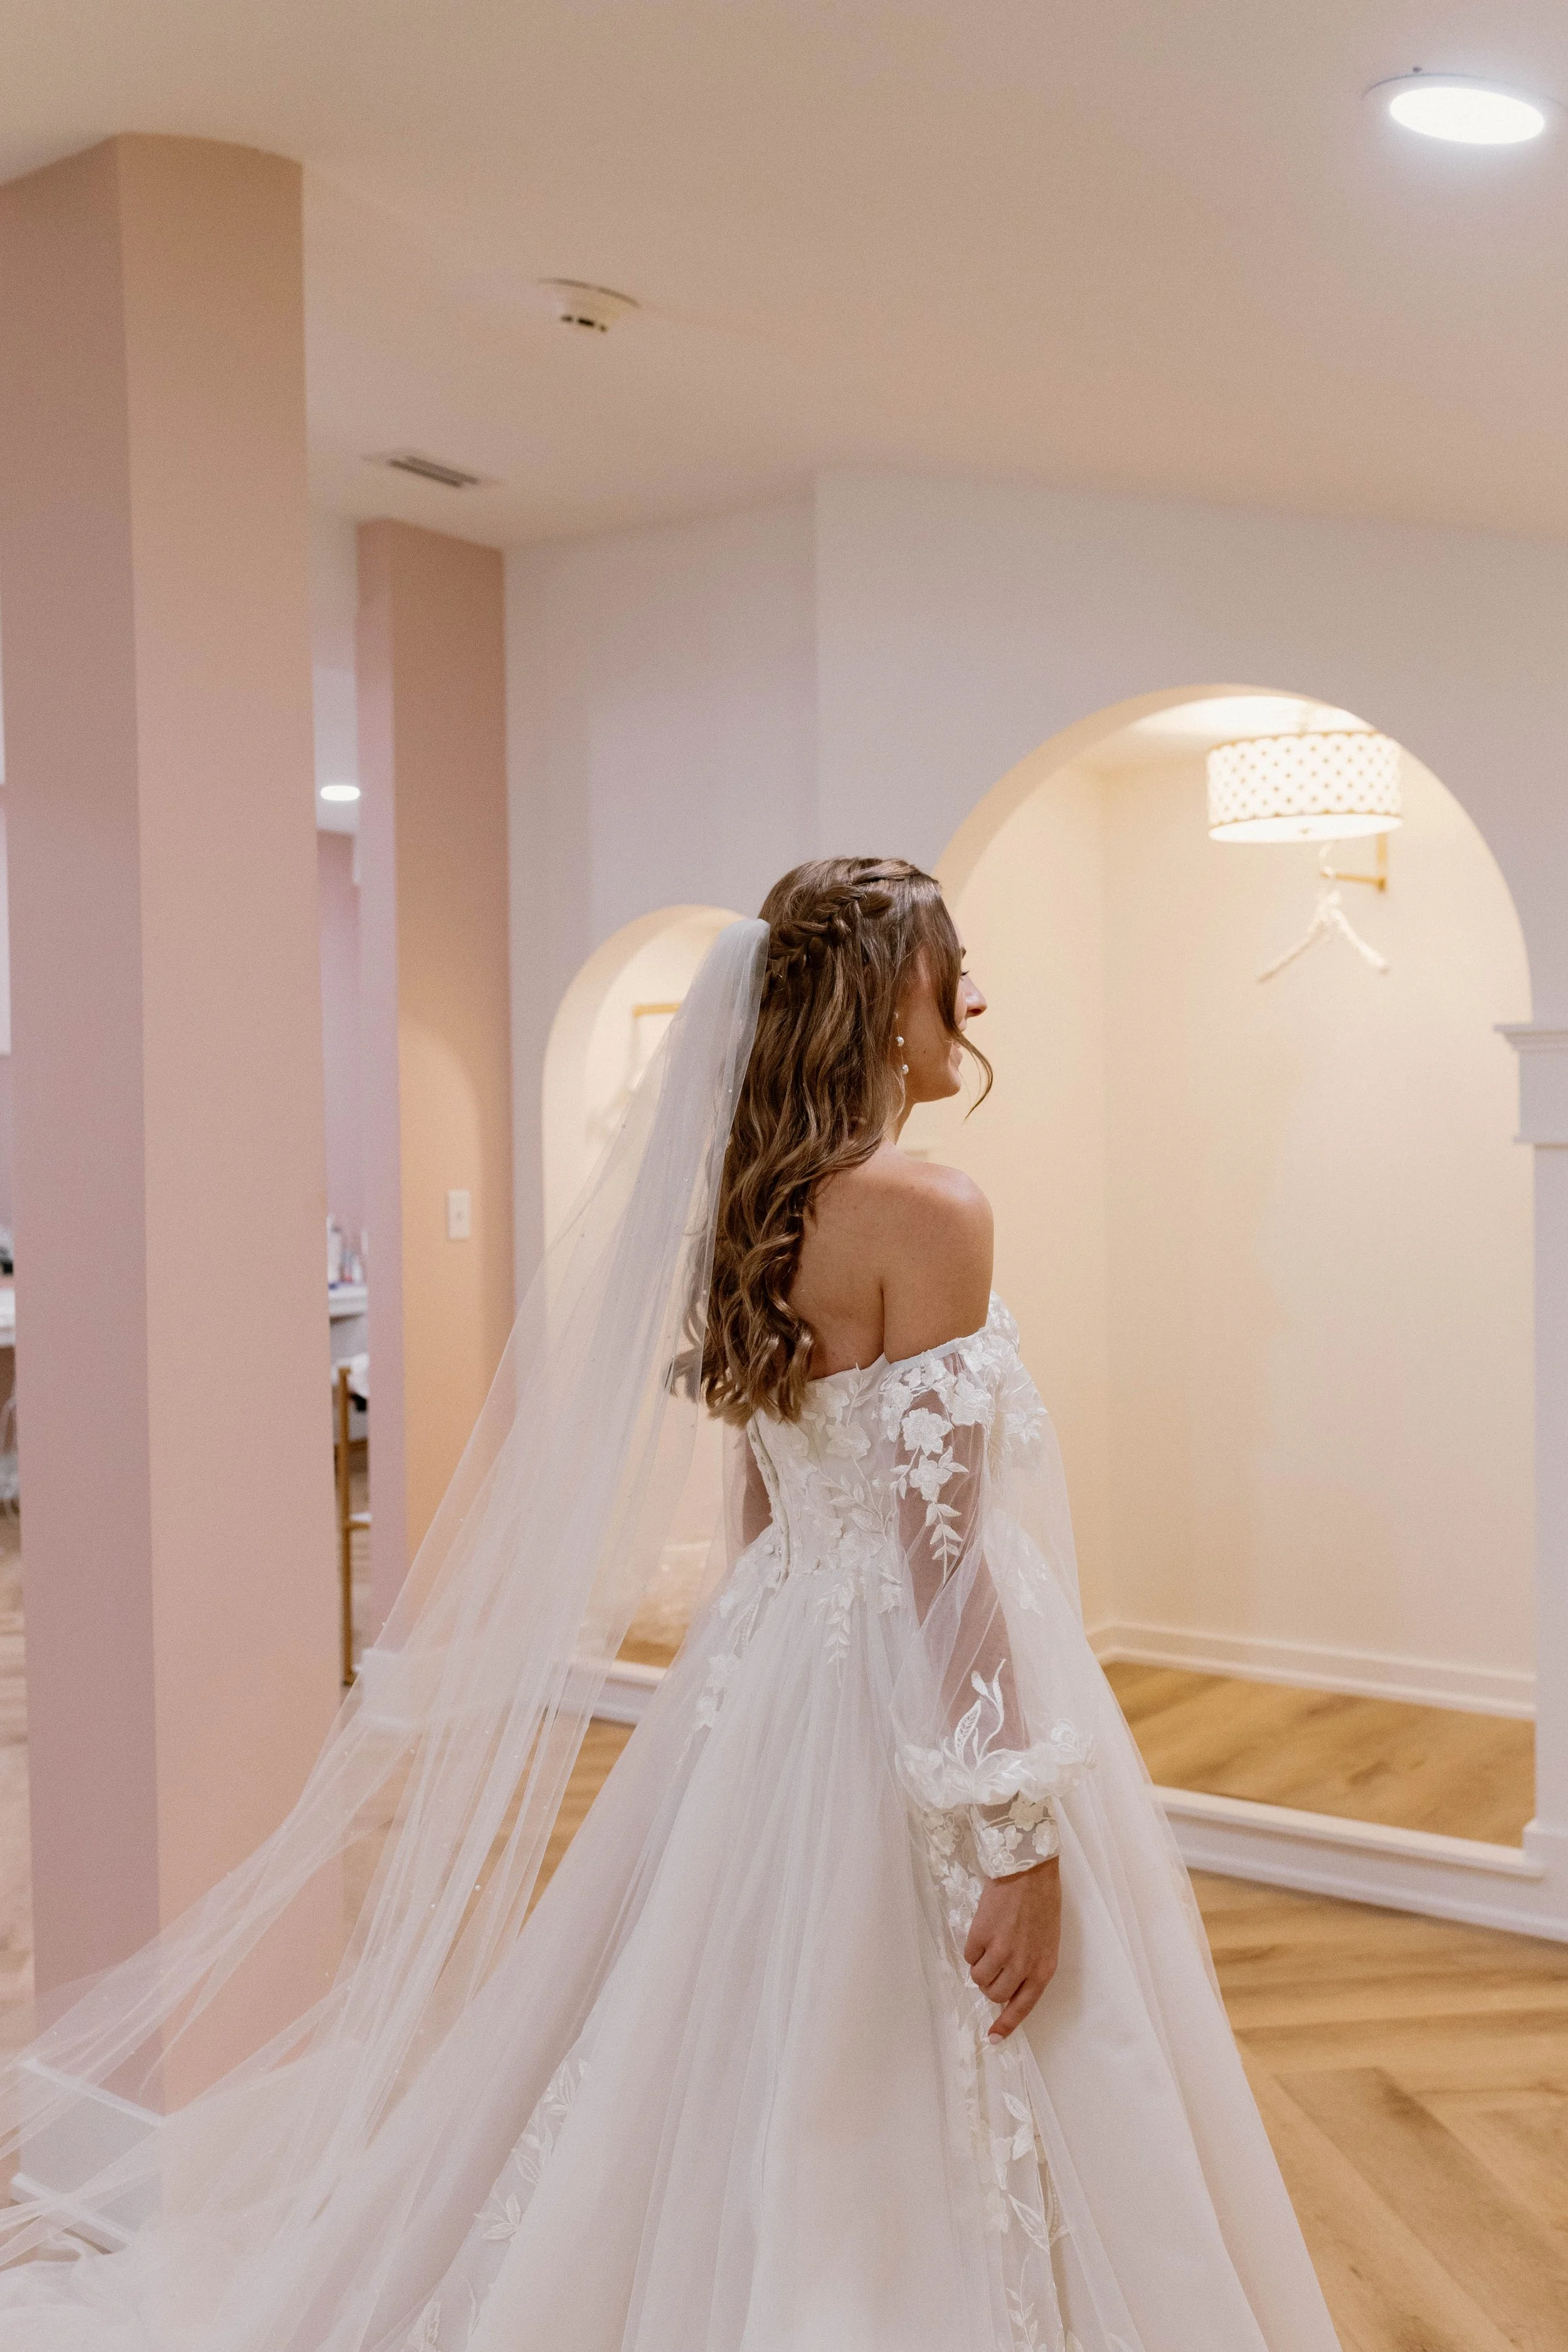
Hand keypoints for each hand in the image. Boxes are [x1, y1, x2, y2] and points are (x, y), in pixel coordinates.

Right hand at [964, 1858, 1060, 2041]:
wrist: (1029, 1870)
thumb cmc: (1042, 1902)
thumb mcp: (1046, 1941)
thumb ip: (1031, 1966)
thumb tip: (1010, 1987)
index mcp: (1043, 1968)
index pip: (1023, 2006)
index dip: (1006, 2025)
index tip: (993, 2038)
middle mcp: (1022, 1965)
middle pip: (995, 1994)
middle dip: (990, 1985)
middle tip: (993, 1967)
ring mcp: (1001, 1951)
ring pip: (979, 1978)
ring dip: (980, 1967)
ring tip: (988, 1945)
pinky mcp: (981, 1936)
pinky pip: (968, 1956)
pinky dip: (972, 1948)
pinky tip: (983, 1930)